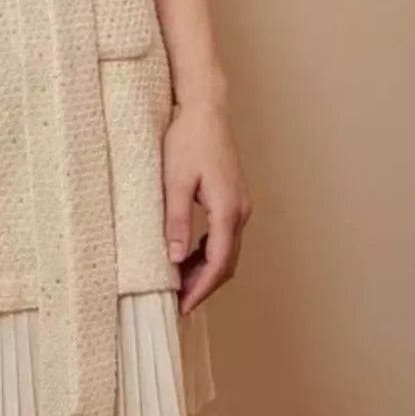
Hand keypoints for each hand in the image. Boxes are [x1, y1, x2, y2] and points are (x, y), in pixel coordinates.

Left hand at [162, 95, 252, 315]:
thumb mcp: (174, 180)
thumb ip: (175, 220)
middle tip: (178, 303)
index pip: (218, 263)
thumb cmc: (188, 138)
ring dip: (206, 270)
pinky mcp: (233, 197)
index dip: (200, 289)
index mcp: (228, 209)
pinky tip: (188, 257)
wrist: (205, 108)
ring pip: (227, 250)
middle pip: (226, 262)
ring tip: (179, 285)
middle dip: (203, 286)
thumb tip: (175, 258)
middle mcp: (241, 210)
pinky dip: (208, 252)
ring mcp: (240, 203)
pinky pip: (225, 235)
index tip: (182, 307)